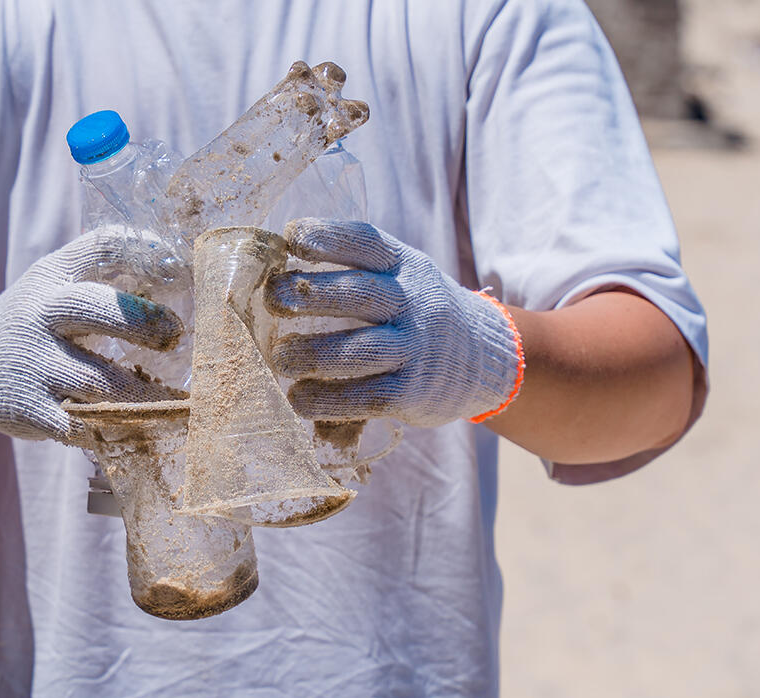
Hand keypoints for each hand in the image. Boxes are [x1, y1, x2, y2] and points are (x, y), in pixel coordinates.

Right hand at [0, 228, 184, 443]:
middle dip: (143, 322)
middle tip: (175, 336)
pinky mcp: (31, 410)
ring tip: (178, 402)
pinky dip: (113, 430)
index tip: (179, 272)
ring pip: (99, 381)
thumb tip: (168, 256)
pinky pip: (80, 425)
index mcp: (55, 280)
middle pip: (96, 309)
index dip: (144, 253)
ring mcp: (35, 366)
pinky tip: (138, 429)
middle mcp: (42, 317)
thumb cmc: (35, 318)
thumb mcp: (56, 278)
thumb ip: (104, 262)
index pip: (100, 247)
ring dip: (145, 394)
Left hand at [265, 219, 523, 426]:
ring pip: (361, 350)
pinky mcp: (413, 392)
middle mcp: (412, 302)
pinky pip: (368, 396)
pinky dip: (329, 399)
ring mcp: (415, 348)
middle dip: (312, 294)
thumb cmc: (419, 313)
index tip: (289, 235)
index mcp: (404, 266)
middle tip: (272, 298)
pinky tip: (299, 399)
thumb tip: (276, 270)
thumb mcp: (403, 277)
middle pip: (360, 293)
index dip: (327, 236)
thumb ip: (357, 271)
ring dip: (314, 354)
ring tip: (281, 359)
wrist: (487, 359)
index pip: (366, 242)